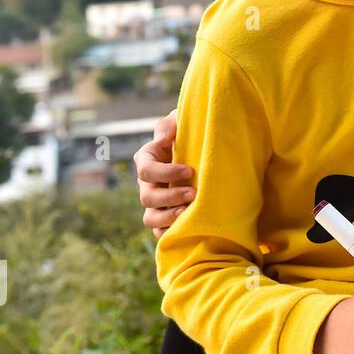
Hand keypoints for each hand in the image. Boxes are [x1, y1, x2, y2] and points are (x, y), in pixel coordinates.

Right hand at [134, 109, 194, 237]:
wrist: (207, 149)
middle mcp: (148, 182)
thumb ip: (168, 126)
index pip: (146, 170)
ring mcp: (156, 201)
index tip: (189, 170)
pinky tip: (187, 228)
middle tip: (194, 194)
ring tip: (188, 214)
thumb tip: (162, 140)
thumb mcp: (179, 121)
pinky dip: (170, 232)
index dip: (166, 173)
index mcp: (147, 159)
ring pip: (150, 218)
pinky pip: (160, 231)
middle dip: (169, 197)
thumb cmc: (192, 131)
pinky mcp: (166, 215)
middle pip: (147, 197)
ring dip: (168, 218)